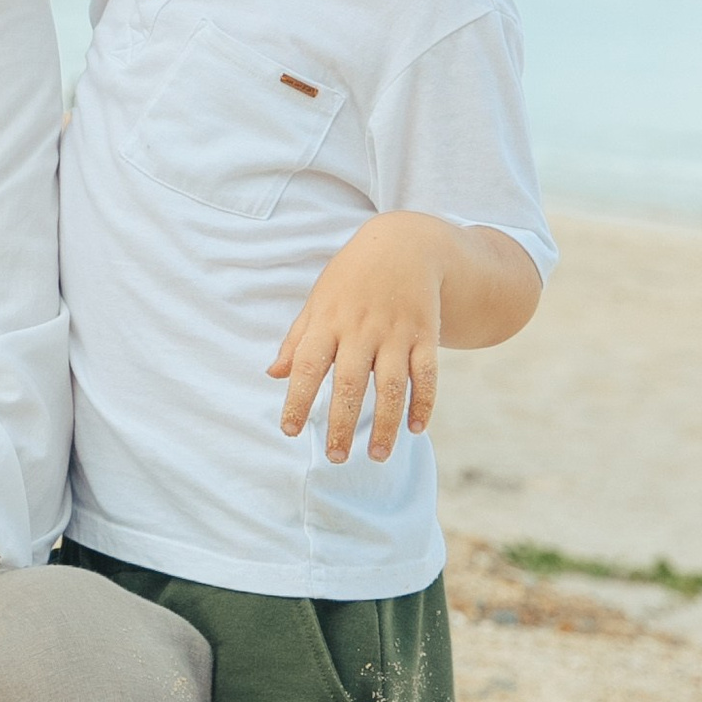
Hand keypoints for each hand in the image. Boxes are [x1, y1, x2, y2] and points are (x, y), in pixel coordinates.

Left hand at [270, 213, 445, 462]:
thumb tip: (273, 374)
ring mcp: (396, 332)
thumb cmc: (352, 278)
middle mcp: (361, 329)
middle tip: (336, 458)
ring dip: (384, 423)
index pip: (307, 366)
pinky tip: (416, 429)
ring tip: (376, 456)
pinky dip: (424, 403)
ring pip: (391, 385)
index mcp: (328, 321)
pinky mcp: (426, 334)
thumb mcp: (319, 300)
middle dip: (341, 423)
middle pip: (349, 383)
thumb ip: (297, 339)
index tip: (289, 430)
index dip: (296, 399)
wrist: (406, 243)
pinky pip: (427, 374)